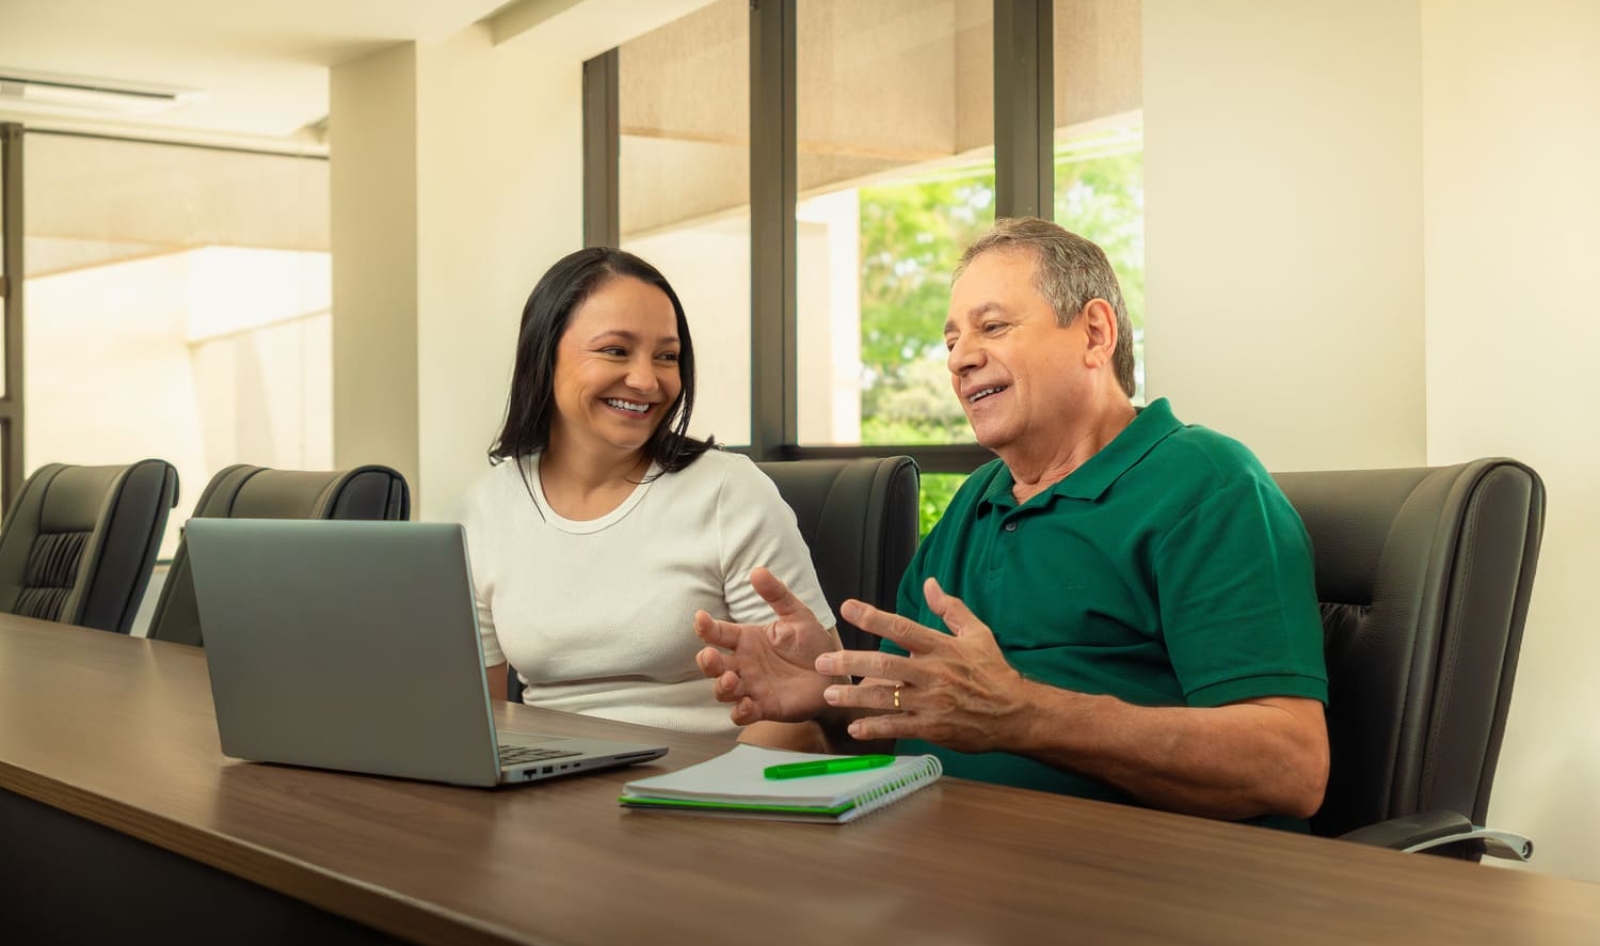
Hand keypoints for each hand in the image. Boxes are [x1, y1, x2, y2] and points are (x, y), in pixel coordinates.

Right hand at [694, 567, 840, 724]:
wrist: (834, 671)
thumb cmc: (811, 642)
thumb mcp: (797, 614)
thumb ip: (777, 595)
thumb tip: (757, 571)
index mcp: (747, 640)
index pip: (718, 633)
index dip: (706, 627)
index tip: (701, 618)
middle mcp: (744, 664)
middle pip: (713, 665)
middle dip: (707, 661)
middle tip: (710, 655)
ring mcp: (752, 687)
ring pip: (723, 691)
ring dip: (721, 687)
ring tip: (731, 679)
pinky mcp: (764, 707)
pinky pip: (743, 714)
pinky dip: (740, 712)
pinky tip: (745, 704)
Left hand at [815, 578, 1029, 752]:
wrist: (1015, 713)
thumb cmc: (993, 672)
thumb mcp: (977, 633)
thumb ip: (950, 608)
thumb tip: (930, 583)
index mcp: (941, 647)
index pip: (901, 628)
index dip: (873, 617)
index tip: (848, 608)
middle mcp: (932, 673)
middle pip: (884, 665)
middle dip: (850, 662)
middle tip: (822, 662)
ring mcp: (931, 702)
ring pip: (885, 698)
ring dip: (853, 698)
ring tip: (829, 695)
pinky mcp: (932, 727)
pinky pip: (897, 727)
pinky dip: (874, 728)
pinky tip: (855, 728)